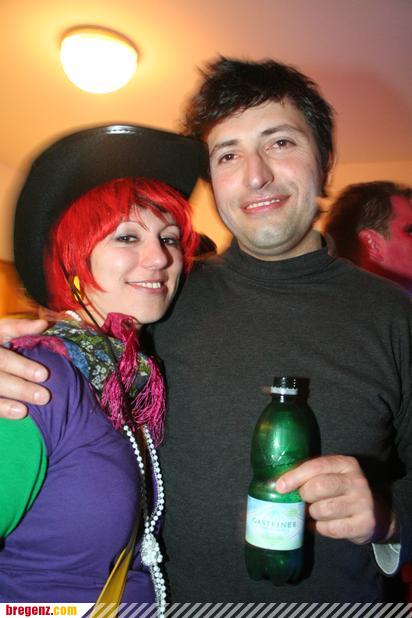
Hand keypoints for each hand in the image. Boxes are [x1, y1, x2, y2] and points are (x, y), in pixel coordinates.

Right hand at [0, 318, 49, 417]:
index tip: (44, 375)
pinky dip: (2, 410)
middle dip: (20, 388)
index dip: (22, 366)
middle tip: (44, 396)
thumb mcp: (1, 329)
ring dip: (6, 404)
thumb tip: (43, 324)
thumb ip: (20, 327)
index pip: (4, 357)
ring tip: (25, 410)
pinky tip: (18, 414)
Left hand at [276, 455, 394, 544]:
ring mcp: (363, 503)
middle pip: (318, 487)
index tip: (280, 487)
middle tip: (304, 500)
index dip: (295, 476)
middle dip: (304, 496)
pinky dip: (320, 528)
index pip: (316, 466)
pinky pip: (330, 528)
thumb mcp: (332, 476)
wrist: (377, 513)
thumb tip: (279, 485)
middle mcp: (356, 481)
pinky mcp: (364, 524)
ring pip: (322, 510)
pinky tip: (321, 524)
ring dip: (312, 514)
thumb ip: (311, 476)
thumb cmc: (343, 492)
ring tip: (314, 512)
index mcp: (346, 464)